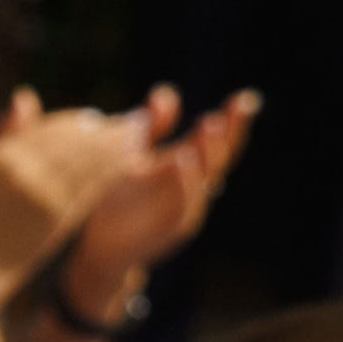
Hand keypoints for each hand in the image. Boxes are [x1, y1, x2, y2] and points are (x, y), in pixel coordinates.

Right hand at [0, 91, 152, 309]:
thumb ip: (7, 133)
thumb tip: (25, 96)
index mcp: (2, 153)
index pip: (52, 127)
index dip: (81, 121)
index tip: (101, 119)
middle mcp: (18, 166)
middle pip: (74, 139)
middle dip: (109, 129)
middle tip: (138, 123)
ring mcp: (36, 189)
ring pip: (87, 158)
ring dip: (119, 144)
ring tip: (139, 138)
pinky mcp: (53, 212)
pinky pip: (90, 183)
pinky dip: (114, 169)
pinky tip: (130, 163)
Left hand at [58, 87, 257, 321]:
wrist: (99, 249)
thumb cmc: (118, 202)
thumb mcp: (136, 156)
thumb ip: (152, 125)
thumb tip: (166, 92)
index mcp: (184, 169)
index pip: (217, 142)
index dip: (233, 122)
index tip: (243, 99)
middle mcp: (189, 189)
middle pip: (219, 159)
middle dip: (227, 134)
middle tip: (234, 108)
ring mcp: (181, 209)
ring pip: (204, 179)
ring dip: (208, 151)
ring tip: (210, 123)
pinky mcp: (164, 227)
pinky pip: (180, 203)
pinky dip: (185, 181)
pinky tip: (182, 157)